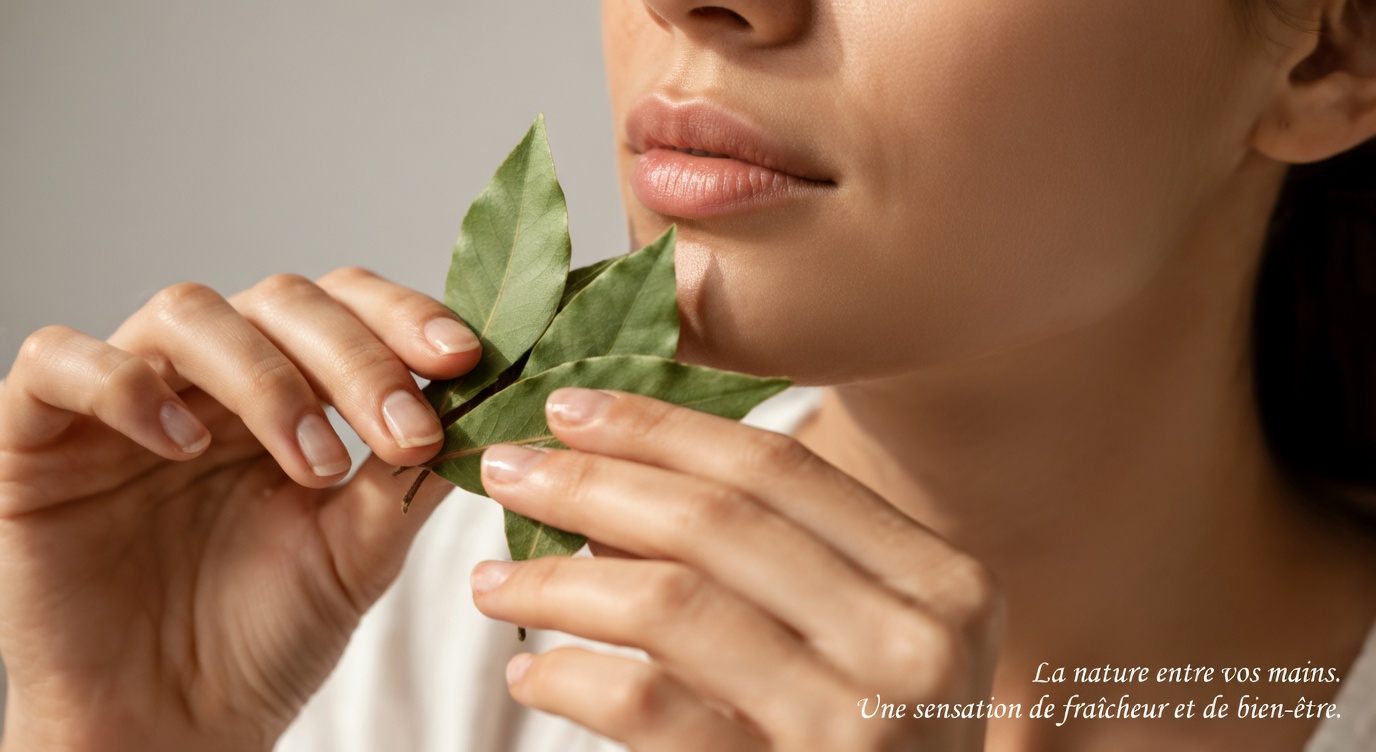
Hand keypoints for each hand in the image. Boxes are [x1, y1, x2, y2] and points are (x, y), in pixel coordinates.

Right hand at [0, 268, 479, 750]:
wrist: (174, 728)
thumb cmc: (265, 638)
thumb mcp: (359, 550)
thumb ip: (408, 472)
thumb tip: (483, 399)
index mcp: (290, 394)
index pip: (344, 307)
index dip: (400, 316)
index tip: (461, 357)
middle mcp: (210, 382)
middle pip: (278, 300)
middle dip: (354, 356)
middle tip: (404, 427)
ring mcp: (124, 403)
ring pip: (185, 314)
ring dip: (265, 379)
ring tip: (314, 466)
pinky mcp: (38, 438)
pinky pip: (57, 362)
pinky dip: (124, 384)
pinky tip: (183, 443)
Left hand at [471, 388, 1005, 750]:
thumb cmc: (875, 751)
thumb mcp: (869, 647)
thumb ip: (775, 566)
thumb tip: (610, 488)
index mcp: (943, 584)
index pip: (780, 470)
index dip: (663, 428)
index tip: (571, 407)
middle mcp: (916, 644)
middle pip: (718, 521)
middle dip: (592, 482)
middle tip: (508, 469)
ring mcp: (857, 722)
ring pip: (672, 602)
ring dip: (559, 580)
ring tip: (493, 577)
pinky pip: (649, 705)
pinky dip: (573, 679)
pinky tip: (533, 673)